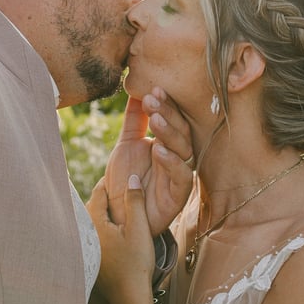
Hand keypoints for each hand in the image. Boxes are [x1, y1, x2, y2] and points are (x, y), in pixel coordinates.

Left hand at [87, 173, 154, 303]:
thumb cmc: (135, 263)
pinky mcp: (90, 257)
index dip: (108, 182)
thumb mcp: (139, 228)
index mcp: (94, 222)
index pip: (97, 193)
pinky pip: (93, 233)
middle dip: (105, 196)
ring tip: (119, 207)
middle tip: (120, 188)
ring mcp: (86, 246)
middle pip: (92, 206)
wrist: (129, 297)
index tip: (118, 174)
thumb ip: (134, 201)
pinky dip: (102, 226)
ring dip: (103, 212)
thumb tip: (131, 177)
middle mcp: (85, 232)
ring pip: (92, 220)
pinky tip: (114, 230)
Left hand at [103, 88, 193, 234]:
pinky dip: (171, 163)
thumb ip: (134, 119)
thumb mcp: (127, 144)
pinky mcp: (178, 195)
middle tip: (152, 101)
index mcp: (168, 143)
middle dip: (168, 114)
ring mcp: (179, 175)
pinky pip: (182, 177)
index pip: (173, 119)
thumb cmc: (125, 179)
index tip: (153, 89)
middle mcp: (177, 157)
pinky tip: (158, 151)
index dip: (165, 104)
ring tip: (155, 120)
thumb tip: (136, 90)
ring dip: (170, 133)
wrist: (118, 214)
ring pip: (184, 150)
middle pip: (181, 131)